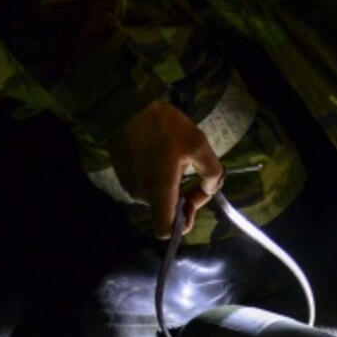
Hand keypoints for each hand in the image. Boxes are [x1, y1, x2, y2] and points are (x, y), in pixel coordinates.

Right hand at [105, 100, 223, 237]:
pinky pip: (146, 184)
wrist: (125, 106)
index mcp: (159, 192)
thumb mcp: (198, 144)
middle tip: (194, 170)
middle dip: (185, 197)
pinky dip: (158, 177)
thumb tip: (210, 187)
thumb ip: (212, 172)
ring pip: (158, 196)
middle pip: (167, 211)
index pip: (165, 231)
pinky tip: (163, 154)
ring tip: (177, 158)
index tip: (191, 203)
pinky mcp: (124, 174)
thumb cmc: (163, 126)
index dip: (181, 225)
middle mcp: (142, 195)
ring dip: (172, 184)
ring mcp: (130, 185)